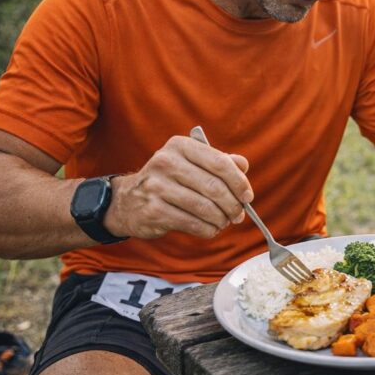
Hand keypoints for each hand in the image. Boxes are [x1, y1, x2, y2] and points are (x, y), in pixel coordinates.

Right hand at [103, 135, 251, 240]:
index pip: (219, 162)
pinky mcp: (153, 210)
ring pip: (205, 207)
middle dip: (233, 205)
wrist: (127, 200)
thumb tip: (243, 166)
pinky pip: (192, 223)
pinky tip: (210, 229)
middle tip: (239, 215)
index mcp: (180, 145)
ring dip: (221, 219)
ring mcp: (157, 186)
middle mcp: (166, 162)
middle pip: (214, 187)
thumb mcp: (191, 163)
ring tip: (224, 222)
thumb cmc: (169, 180)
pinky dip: (208, 229)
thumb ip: (218, 162)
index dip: (239, 182)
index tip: (247, 196)